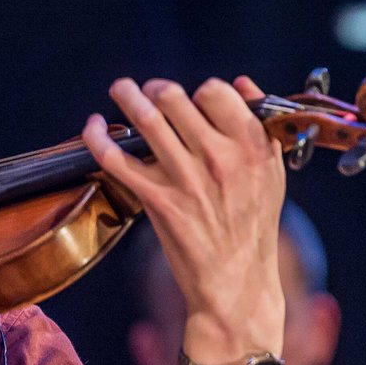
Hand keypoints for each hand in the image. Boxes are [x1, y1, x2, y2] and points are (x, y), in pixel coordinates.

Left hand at [83, 76, 285, 359]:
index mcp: (252, 148)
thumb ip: (259, 125)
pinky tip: (93, 126)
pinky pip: (117, 159)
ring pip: (146, 121)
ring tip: (119, 88)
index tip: (189, 100)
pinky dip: (98, 138)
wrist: (237, 281)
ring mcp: (186, 179)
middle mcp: (219, 159)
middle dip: (155, 89)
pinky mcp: (158, 200)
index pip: (215, 92)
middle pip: (174, 100)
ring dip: (126, 96)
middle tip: (147, 91)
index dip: (198, 91)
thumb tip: (242, 83)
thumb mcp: (272, 173)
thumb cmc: (253, 226)